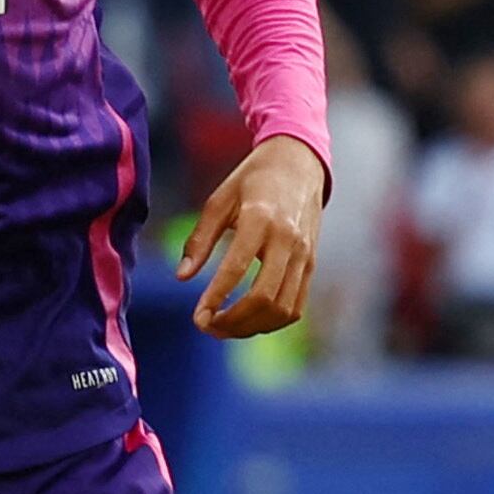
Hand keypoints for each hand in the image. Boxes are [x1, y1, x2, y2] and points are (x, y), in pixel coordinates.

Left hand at [177, 135, 327, 338]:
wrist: (299, 164)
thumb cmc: (252, 181)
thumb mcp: (219, 200)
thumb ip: (200, 239)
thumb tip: (182, 277)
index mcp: (261, 219)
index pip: (238, 267)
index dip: (217, 297)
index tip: (198, 316)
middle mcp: (288, 240)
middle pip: (265, 297)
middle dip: (233, 321)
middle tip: (206, 326)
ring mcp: (305, 255)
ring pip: (283, 308)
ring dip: (252, 327)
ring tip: (223, 328)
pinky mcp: (312, 264)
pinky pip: (296, 305)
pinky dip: (272, 321)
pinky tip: (247, 321)